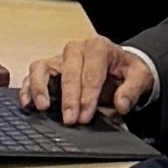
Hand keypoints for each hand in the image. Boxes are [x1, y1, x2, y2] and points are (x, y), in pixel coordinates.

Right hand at [20, 36, 154, 122]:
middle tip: (70, 119)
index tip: (86, 116)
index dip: (88, 96)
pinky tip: (27, 103)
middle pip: (68, 72)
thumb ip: (132, 90)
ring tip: (43, 107)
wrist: (118, 65)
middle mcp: (76, 48)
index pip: (91, 72)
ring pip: (43, 67)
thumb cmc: (125, 71)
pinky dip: (28, 88)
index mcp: (99, 47)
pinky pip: (33, 74)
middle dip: (69, 98)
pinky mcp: (48, 68)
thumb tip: (121, 104)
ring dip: (40, 88)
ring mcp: (59, 58)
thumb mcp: (139, 77)